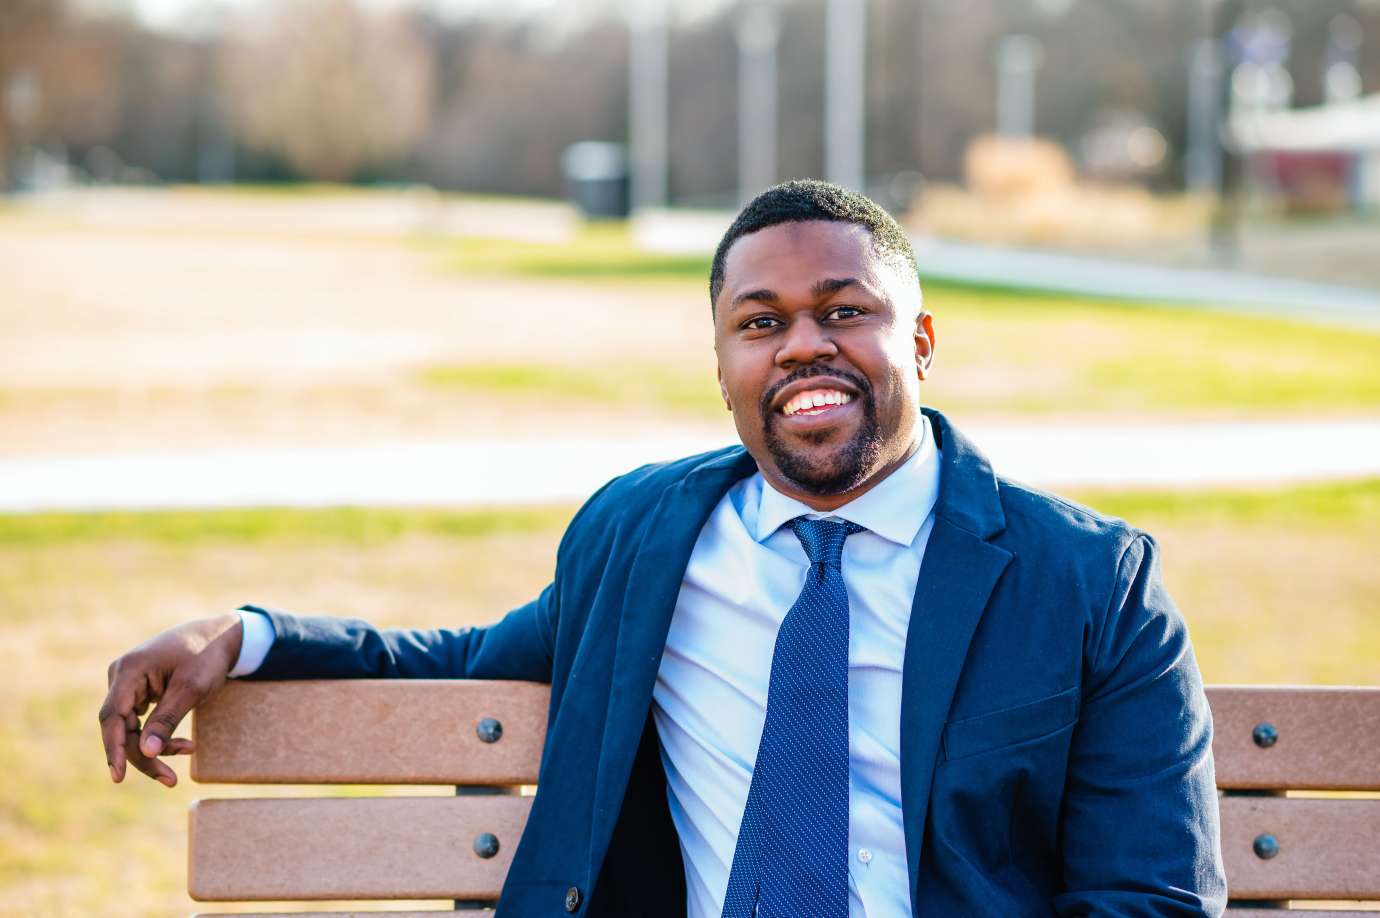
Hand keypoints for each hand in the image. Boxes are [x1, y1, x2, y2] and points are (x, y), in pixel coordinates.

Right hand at [99, 613, 243, 786]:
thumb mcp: (192, 689)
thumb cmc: (207, 657)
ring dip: (156, 746)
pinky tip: (183, 744)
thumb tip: (146, 752)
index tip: (118, 777)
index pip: (111, 717)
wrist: (219, 636)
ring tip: (189, 750)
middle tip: (170, 780)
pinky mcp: (138, 691)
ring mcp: (128, 683)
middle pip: (120, 727)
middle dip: (144, 755)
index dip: (113, 749)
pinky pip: (140, 721)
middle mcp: (121, 676)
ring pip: (131, 728)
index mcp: (129, 670)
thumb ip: (166, 720)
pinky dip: (159, 735)